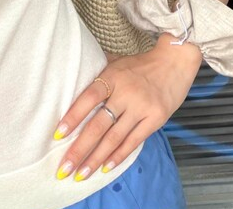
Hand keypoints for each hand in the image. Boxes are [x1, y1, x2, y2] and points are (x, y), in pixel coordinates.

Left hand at [53, 35, 201, 181]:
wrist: (174, 62)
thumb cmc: (140, 64)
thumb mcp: (117, 60)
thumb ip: (98, 69)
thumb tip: (72, 72)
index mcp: (113, 76)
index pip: (89, 98)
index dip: (73, 116)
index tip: (58, 134)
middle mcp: (126, 93)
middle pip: (99, 125)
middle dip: (80, 149)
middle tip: (64, 168)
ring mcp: (141, 107)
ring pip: (114, 138)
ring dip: (96, 159)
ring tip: (81, 174)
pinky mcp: (155, 119)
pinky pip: (133, 141)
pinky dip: (118, 156)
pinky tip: (106, 167)